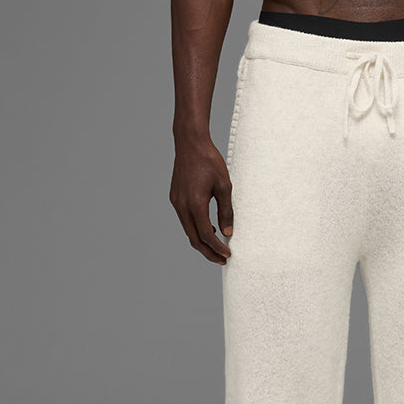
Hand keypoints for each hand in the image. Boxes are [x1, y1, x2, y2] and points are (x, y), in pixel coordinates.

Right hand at [169, 138, 233, 263]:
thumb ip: (226, 211)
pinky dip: (195, 228)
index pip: (205, 235)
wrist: (190, 143)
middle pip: (193, 238)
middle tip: (222, 259)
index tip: (228, 254)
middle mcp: (182, 206)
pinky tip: (207, 228)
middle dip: (208, 252)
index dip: (217, 248)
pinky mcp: (175, 198)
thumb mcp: (224, 186)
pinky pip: (184, 219)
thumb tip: (228, 233)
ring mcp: (176, 202)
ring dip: (201, 241)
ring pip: (187, 230)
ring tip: (216, 247)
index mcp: (195, 204)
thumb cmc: (210, 161)